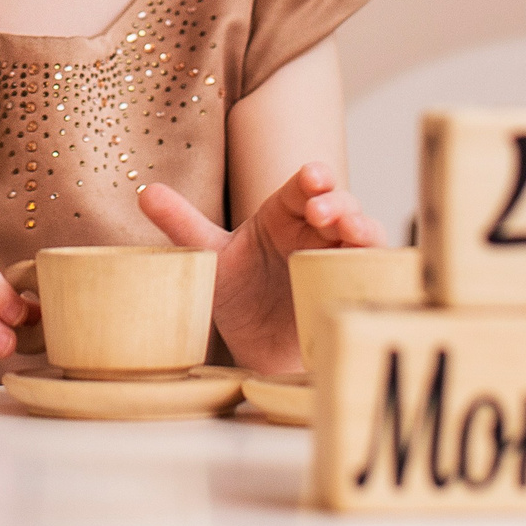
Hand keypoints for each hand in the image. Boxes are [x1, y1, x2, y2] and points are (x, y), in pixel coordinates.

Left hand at [136, 162, 381, 372]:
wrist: (257, 348)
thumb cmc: (240, 293)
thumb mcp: (210, 257)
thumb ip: (182, 224)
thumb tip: (145, 192)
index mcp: (285, 215)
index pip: (303, 188)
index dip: (312, 180)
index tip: (312, 177)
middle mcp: (318, 233)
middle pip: (340, 207)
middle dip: (337, 204)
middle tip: (323, 211)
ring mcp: (340, 263)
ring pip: (366, 238)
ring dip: (362, 232)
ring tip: (351, 233)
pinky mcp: (355, 294)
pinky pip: (378, 278)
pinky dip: (380, 270)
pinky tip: (374, 270)